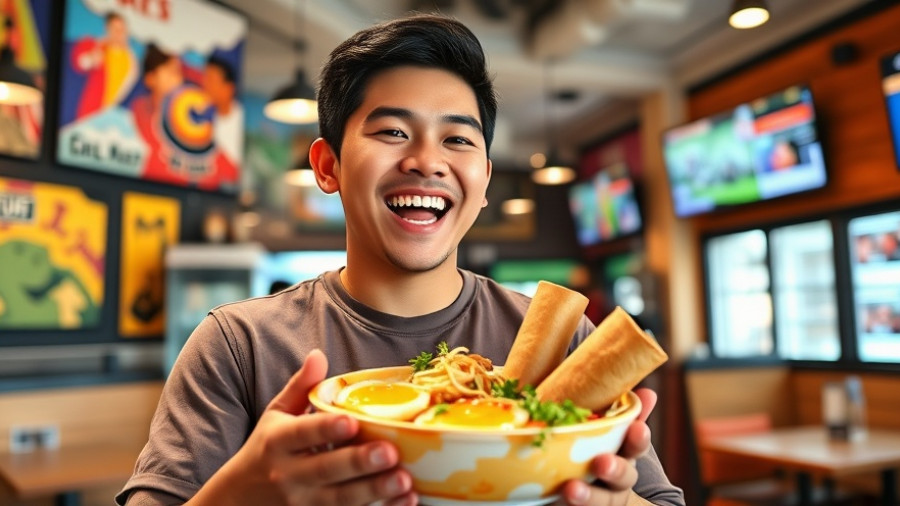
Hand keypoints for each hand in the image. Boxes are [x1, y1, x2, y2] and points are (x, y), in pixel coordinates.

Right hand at [188, 349, 416, 505]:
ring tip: (404, 480)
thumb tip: (319, 354)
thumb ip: (300, 387)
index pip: (303, 433)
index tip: (351, 422)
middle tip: (390, 452)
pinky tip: (404, 503)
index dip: (327, 429)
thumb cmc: (265, 451)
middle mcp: (289, 474)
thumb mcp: (275, 416)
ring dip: (374, 491)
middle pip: (326, 470)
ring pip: (340, 499)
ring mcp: (302, 503)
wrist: (236, 501)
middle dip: (359, 462)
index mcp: (279, 442)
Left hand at [555, 388, 657, 505]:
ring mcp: (599, 497)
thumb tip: (648, 393)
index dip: (638, 438)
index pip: (636, 445)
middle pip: (622, 477)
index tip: (638, 428)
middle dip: (614, 470)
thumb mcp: (613, 432)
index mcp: (625, 454)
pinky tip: (554, 498)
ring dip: (586, 496)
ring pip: (600, 500)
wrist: (596, 493)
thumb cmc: (600, 451)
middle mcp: (616, 479)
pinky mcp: (579, 505)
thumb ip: (626, 413)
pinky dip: (565, 505)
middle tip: (601, 463)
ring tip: (571, 489)